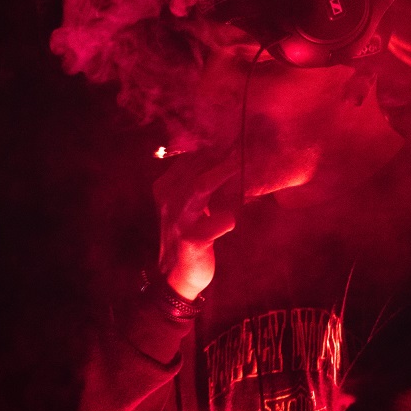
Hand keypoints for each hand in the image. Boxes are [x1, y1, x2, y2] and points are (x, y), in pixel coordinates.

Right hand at [153, 149, 239, 298]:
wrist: (176, 276)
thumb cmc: (188, 235)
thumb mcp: (187, 206)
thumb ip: (198, 183)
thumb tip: (224, 156)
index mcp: (166, 188)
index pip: (189, 158)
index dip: (212, 145)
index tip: (235, 134)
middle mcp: (168, 200)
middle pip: (194, 167)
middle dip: (220, 153)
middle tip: (245, 141)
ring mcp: (177, 219)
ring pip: (200, 188)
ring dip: (224, 173)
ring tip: (244, 162)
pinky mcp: (191, 240)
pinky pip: (214, 223)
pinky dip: (229, 217)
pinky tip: (239, 215)